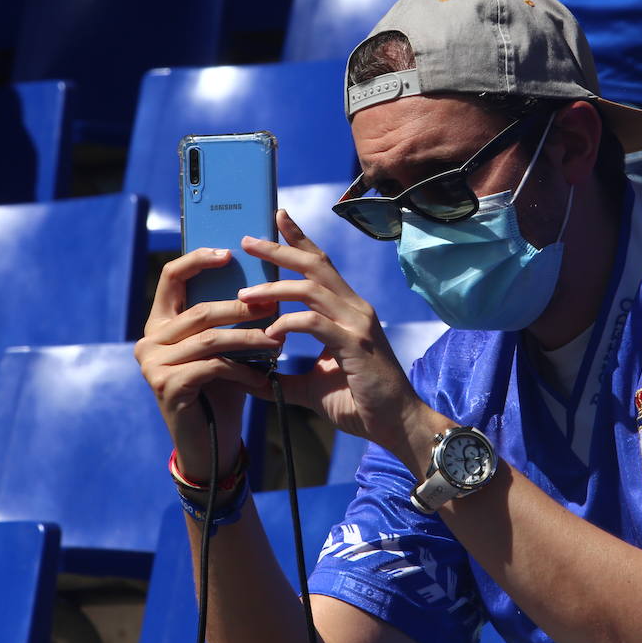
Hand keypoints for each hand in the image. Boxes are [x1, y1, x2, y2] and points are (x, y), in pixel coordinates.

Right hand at [134, 247, 281, 477]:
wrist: (210, 444)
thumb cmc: (221, 389)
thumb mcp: (225, 346)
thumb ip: (229, 316)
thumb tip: (263, 277)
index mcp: (161, 321)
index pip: (172, 277)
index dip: (198, 259)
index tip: (229, 252)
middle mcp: (149, 339)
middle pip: (200, 309)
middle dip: (241, 307)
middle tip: (274, 305)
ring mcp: (152, 364)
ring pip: (208, 338)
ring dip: (248, 339)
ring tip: (277, 342)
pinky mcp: (164, 386)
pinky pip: (211, 367)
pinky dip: (241, 369)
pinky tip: (261, 377)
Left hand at [227, 209, 439, 459]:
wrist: (397, 425)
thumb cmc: (360, 403)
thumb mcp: (313, 387)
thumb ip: (284, 379)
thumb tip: (250, 379)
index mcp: (348, 310)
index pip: (321, 265)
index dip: (299, 239)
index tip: (277, 217)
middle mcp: (355, 308)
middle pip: (315, 265)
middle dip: (280, 248)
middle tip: (247, 240)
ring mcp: (357, 324)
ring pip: (311, 289)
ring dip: (275, 288)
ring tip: (245, 295)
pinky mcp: (355, 344)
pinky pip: (315, 323)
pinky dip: (288, 324)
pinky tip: (269, 334)